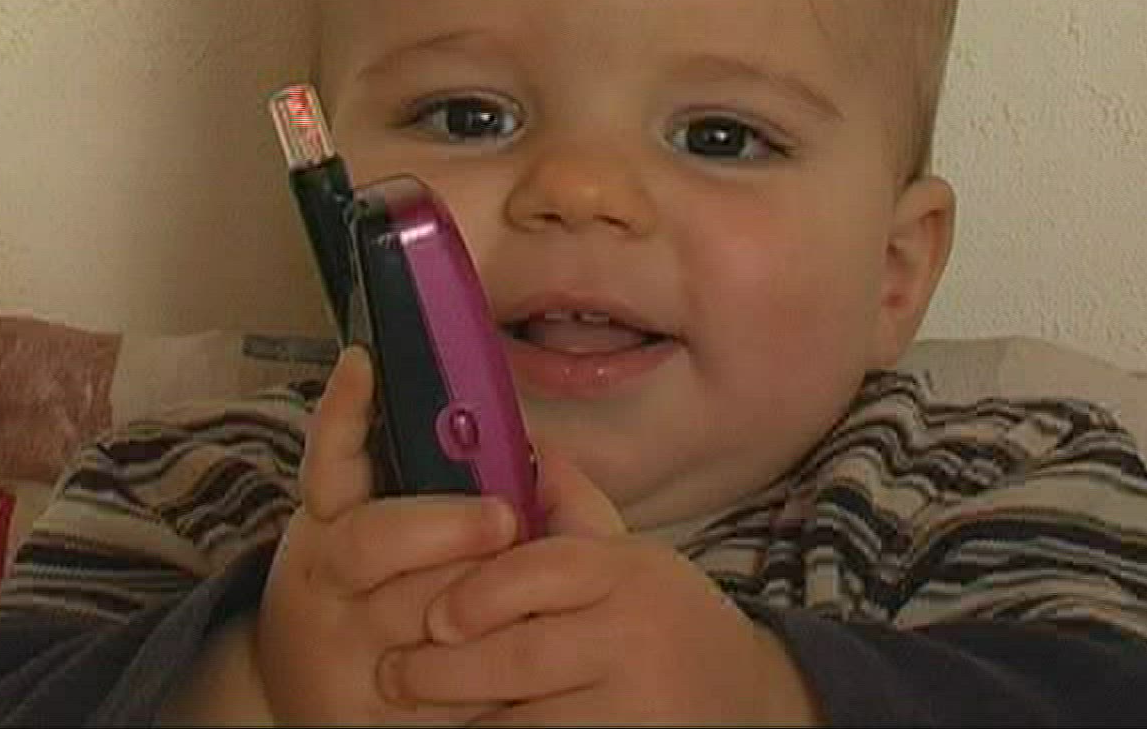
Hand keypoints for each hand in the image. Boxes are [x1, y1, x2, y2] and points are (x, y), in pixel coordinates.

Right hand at [254, 347, 518, 724]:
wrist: (290, 695)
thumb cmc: (344, 589)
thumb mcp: (348, 520)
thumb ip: (383, 457)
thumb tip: (436, 391)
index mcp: (321, 529)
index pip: (327, 461)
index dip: (347, 411)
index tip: (370, 363)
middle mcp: (323, 587)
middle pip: (376, 543)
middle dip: (447, 526)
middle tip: (504, 517)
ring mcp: (349, 656)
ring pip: (419, 618)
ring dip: (482, 596)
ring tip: (533, 581)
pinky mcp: (378, 716)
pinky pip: (445, 691)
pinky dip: (490, 670)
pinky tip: (523, 646)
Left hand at [378, 447, 820, 724]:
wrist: (748, 700)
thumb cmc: (668, 622)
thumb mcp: (632, 557)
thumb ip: (575, 509)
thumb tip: (528, 446)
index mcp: (628, 571)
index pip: (543, 570)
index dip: (479, 591)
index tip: (436, 616)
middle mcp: (635, 637)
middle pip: (518, 656)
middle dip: (445, 671)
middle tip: (398, 672)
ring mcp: (633, 708)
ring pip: (522, 720)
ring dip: (465, 719)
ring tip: (420, 713)